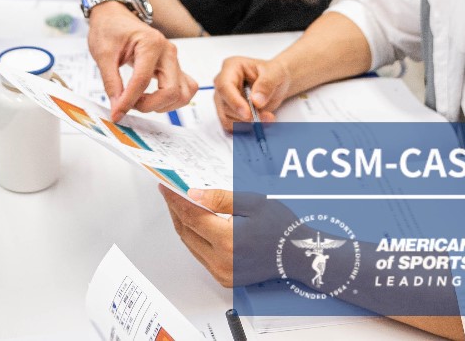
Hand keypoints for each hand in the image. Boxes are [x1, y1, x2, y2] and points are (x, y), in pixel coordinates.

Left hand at [86, 1, 197, 119]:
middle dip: (149, 105)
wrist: (114, 15)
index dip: (128, 101)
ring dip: (164, 105)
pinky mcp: (173, 66)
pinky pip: (185, 88)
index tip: (117, 114)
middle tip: (129, 104)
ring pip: (182, 93)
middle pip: (170, 90)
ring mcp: (173, 59)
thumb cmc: (109, 28)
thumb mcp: (103, 54)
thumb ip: (111, 83)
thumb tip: (117, 108)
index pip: (142, 81)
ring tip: (142, 101)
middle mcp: (168, 51)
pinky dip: (173, 100)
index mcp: (151, 43)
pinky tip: (154, 99)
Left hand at [160, 186, 299, 287]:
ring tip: (180, 204)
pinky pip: (200, 255)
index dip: (175, 200)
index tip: (165, 186)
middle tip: (170, 192)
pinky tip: (196, 223)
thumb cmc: (281, 228)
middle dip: (175, 210)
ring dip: (183, 224)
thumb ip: (220, 198)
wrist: (298, 255)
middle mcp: (220, 261)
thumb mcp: (252, 203)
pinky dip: (194, 237)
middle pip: (186, 232)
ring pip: (190, 244)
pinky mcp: (224, 277)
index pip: (190, 216)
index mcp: (227, 240)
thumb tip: (193, 194)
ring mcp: (221, 272)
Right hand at [213, 54, 292, 131]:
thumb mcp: (276, 74)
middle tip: (265, 117)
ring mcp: (224, 98)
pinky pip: (230, 125)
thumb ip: (266, 85)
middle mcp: (223, 82)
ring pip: (226, 117)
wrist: (277, 83)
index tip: (247, 113)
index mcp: (231, 67)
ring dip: (246, 123)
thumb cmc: (274, 74)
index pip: (224, 86)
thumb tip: (256, 101)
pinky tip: (259, 122)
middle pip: (224, 104)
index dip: (234, 101)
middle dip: (244, 116)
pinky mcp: (228, 111)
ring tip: (267, 118)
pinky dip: (245, 128)